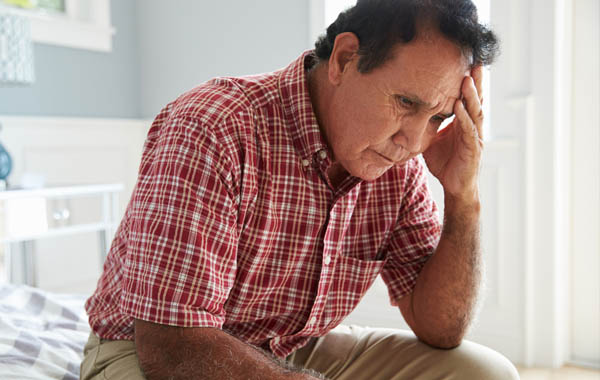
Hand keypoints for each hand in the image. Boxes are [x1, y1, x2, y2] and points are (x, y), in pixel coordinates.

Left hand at [422, 66, 483, 201]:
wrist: (454, 186)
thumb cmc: (445, 162)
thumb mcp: (431, 139)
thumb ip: (425, 124)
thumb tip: (404, 111)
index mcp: (464, 122)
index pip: (468, 98)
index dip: (469, 81)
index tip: (466, 61)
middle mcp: (472, 126)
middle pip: (476, 100)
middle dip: (476, 81)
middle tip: (475, 60)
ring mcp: (475, 137)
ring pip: (475, 112)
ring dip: (471, 96)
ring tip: (466, 79)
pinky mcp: (473, 150)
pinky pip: (469, 131)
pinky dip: (464, 118)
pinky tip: (459, 107)